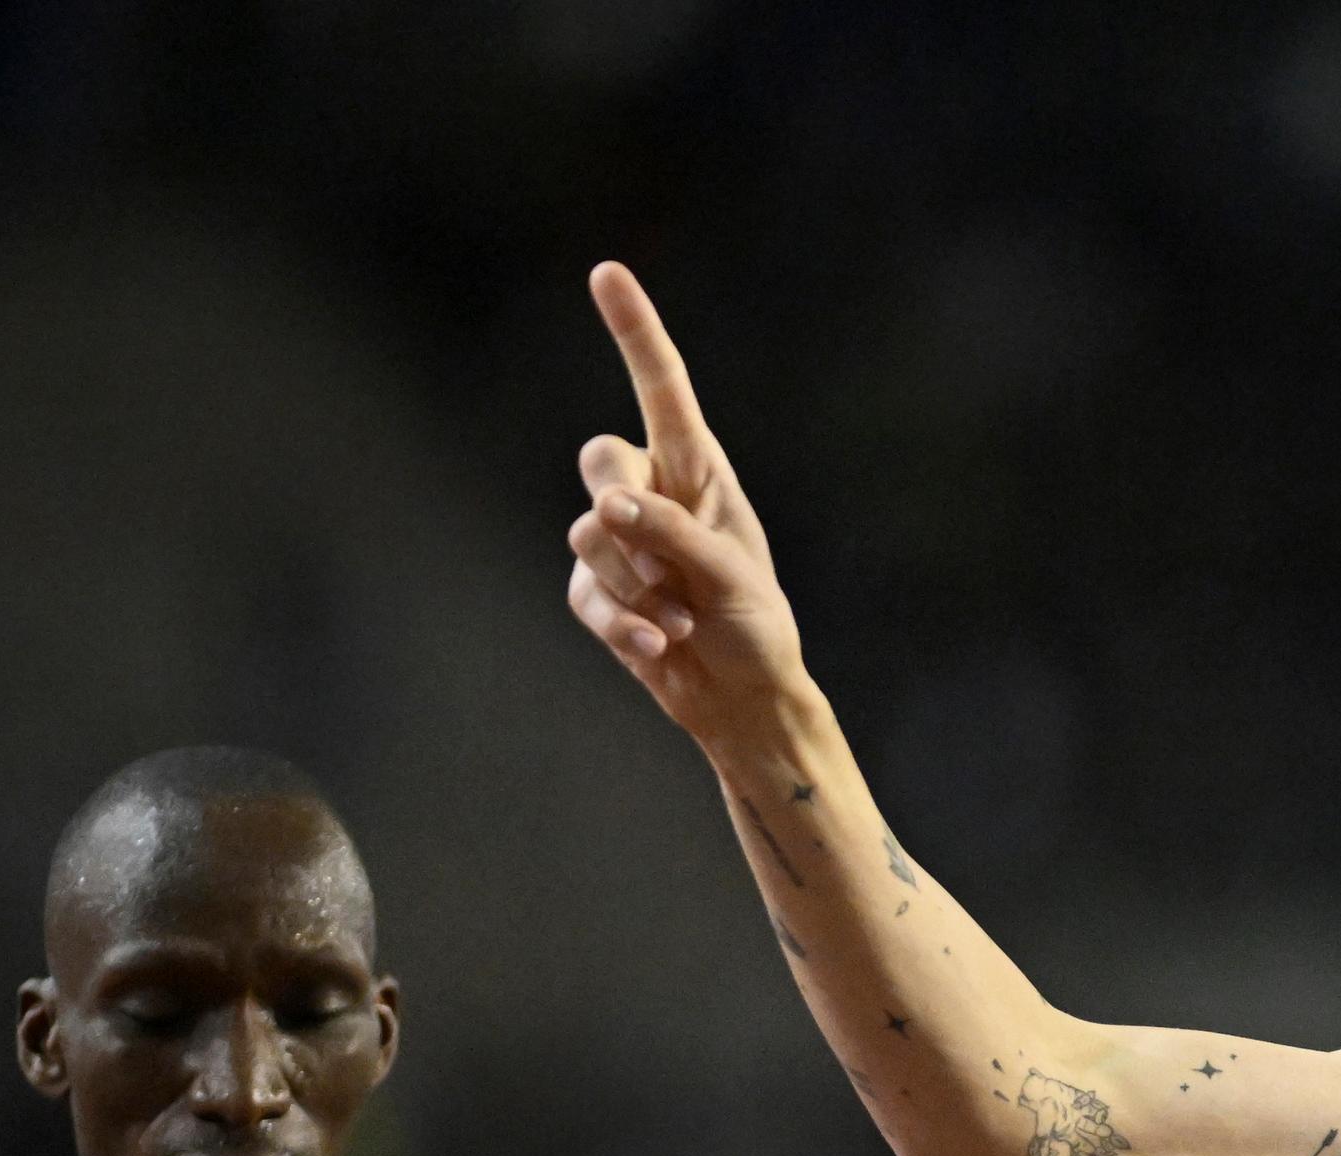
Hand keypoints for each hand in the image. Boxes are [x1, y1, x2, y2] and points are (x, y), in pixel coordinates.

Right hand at [565, 261, 809, 751]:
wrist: (741, 697)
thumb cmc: (755, 626)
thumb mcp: (730, 573)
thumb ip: (672, 533)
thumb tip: (605, 509)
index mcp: (698, 470)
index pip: (662, 389)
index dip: (635, 331)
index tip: (608, 273)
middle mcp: (652, 494)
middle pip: (600, 458)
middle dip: (623, 509)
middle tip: (670, 566)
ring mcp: (617, 543)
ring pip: (587, 534)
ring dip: (638, 585)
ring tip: (682, 618)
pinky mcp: (598, 592)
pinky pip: (586, 594)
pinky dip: (624, 624)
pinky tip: (660, 647)